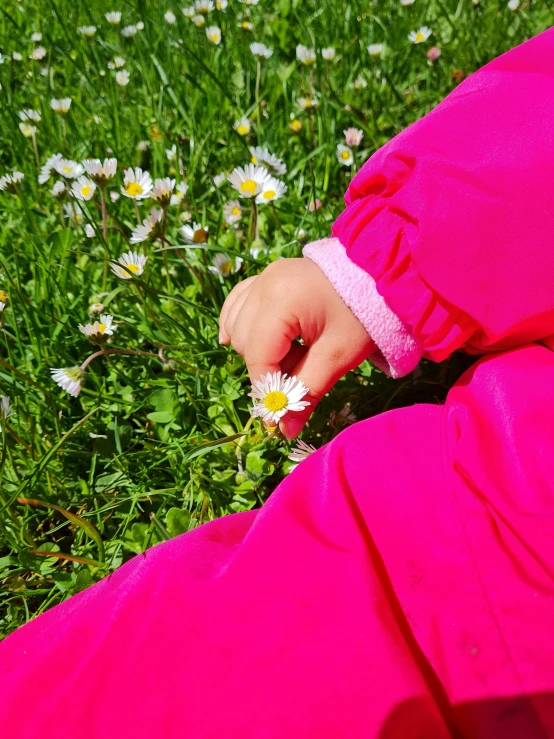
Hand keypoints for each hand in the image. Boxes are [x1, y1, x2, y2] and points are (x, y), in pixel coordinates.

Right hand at [219, 258, 374, 438]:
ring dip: (257, 349)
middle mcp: (264, 284)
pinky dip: (240, 326)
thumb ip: (307, 392)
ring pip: (238, 326)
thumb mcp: (338, 357)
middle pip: (246, 343)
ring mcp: (263, 277)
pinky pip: (237, 305)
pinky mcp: (265, 277)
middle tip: (301, 370)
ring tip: (292, 352)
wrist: (381, 277)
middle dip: (268, 367)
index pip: (259, 356)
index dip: (268, 388)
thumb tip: (284, 430)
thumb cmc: (363, 316)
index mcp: (281, 300)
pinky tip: (243, 342)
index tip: (281, 412)